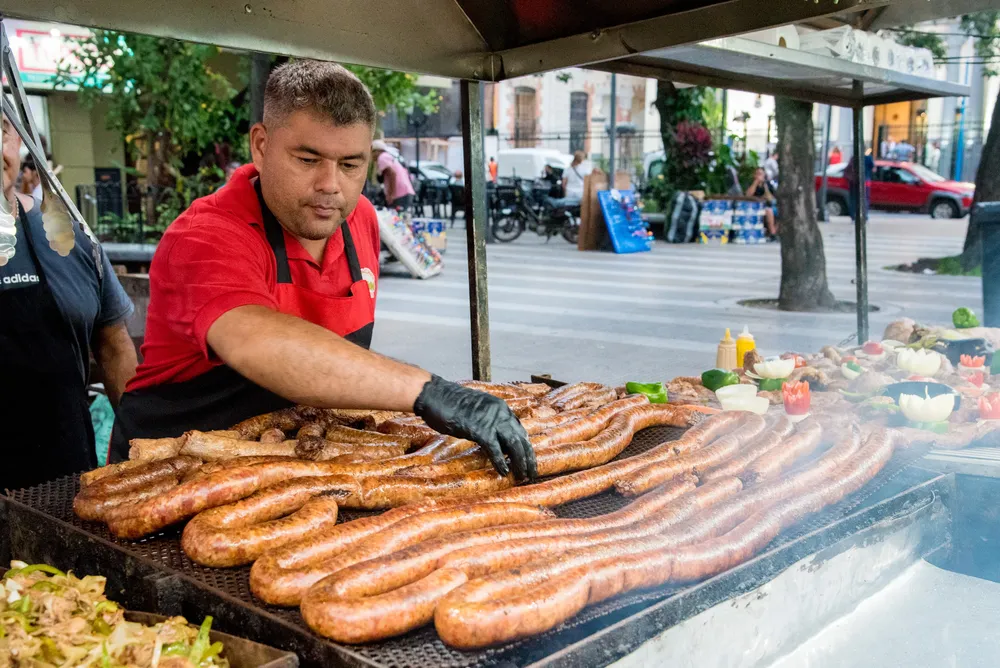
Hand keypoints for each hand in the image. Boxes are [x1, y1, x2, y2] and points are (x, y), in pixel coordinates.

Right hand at [413, 375, 536, 479]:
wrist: (435, 395)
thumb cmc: (450, 403)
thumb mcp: (475, 411)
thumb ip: (487, 423)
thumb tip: (496, 442)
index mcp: (500, 407)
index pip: (519, 429)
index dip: (525, 446)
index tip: (528, 459)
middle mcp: (500, 412)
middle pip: (521, 438)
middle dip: (528, 457)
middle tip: (532, 473)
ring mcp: (491, 420)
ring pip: (514, 444)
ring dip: (520, 463)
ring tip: (523, 477)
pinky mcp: (480, 429)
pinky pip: (495, 449)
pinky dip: (500, 462)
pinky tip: (503, 472)